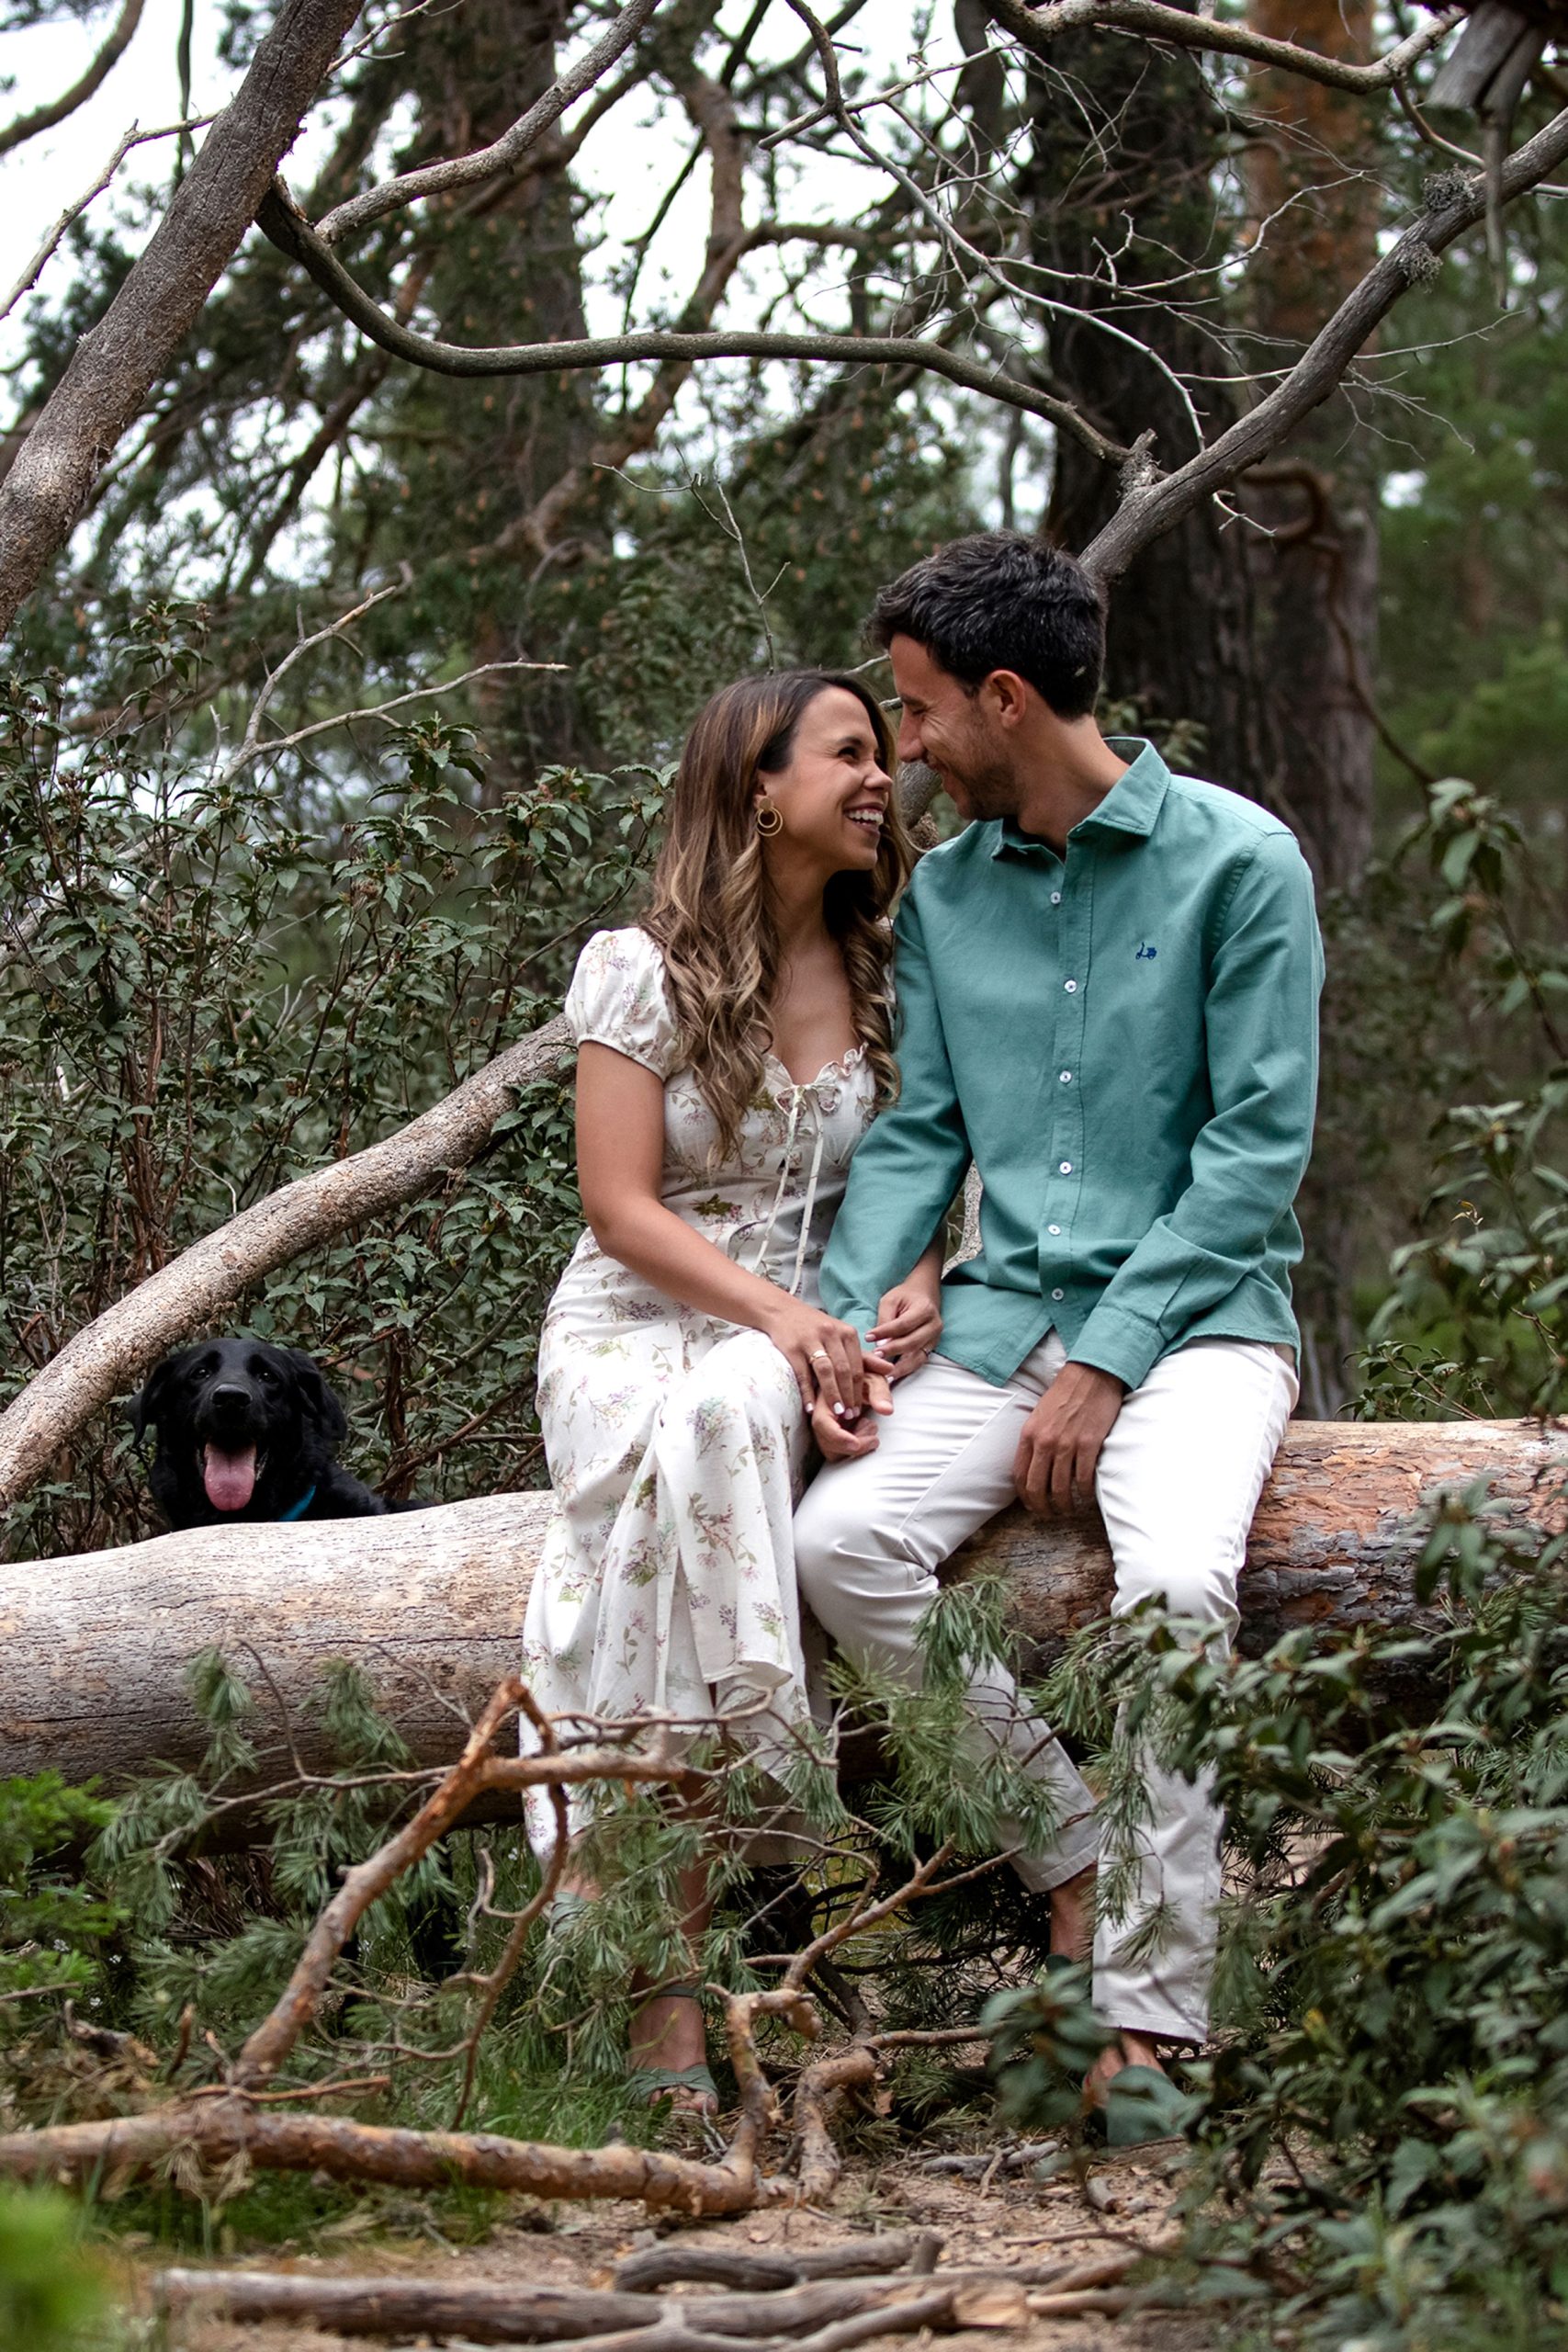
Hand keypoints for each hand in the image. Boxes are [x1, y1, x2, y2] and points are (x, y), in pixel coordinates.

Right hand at [762, 1295, 892, 1417]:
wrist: (782, 1311)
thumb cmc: (816, 1328)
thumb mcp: (842, 1337)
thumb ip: (864, 1356)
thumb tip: (890, 1369)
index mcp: (846, 1332)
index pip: (858, 1366)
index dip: (860, 1389)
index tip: (861, 1408)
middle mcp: (831, 1334)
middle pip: (844, 1370)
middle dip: (849, 1395)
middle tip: (851, 1415)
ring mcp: (810, 1340)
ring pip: (826, 1371)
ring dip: (833, 1394)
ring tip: (837, 1413)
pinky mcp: (792, 1347)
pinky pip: (802, 1374)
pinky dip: (807, 1392)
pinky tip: (811, 1407)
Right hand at [810, 1375, 893, 1461]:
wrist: (859, 1382)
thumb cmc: (865, 1378)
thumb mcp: (874, 1380)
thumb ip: (880, 1393)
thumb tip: (887, 1410)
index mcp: (824, 1398)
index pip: (821, 1423)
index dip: (837, 1436)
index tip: (856, 1444)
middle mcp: (818, 1414)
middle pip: (825, 1441)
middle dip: (849, 1446)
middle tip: (874, 1440)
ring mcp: (823, 1426)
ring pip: (830, 1449)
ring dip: (852, 1447)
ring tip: (872, 1428)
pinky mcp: (830, 1435)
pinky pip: (836, 1450)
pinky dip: (852, 1448)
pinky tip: (865, 1432)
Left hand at [869, 1270, 942, 1380]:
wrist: (924, 1294)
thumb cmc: (905, 1296)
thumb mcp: (891, 1300)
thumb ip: (885, 1319)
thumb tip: (879, 1342)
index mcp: (924, 1309)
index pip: (903, 1324)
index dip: (885, 1332)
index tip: (868, 1337)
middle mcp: (934, 1325)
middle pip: (912, 1342)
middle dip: (892, 1351)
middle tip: (875, 1356)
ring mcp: (935, 1338)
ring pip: (918, 1356)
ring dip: (900, 1367)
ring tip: (884, 1375)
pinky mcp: (932, 1347)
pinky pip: (919, 1361)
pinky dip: (906, 1369)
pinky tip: (893, 1375)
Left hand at [1013, 1362, 1125, 1514]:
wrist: (1091, 1375)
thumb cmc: (1065, 1394)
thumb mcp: (1039, 1415)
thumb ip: (1034, 1440)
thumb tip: (1033, 1466)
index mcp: (1029, 1435)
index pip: (1020, 1476)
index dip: (1025, 1497)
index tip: (1032, 1506)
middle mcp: (1045, 1442)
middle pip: (1038, 1487)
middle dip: (1043, 1508)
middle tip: (1051, 1515)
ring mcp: (1067, 1444)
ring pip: (1061, 1488)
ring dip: (1065, 1505)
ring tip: (1070, 1510)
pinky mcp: (1089, 1444)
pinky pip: (1084, 1479)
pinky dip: (1086, 1494)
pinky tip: (1087, 1498)